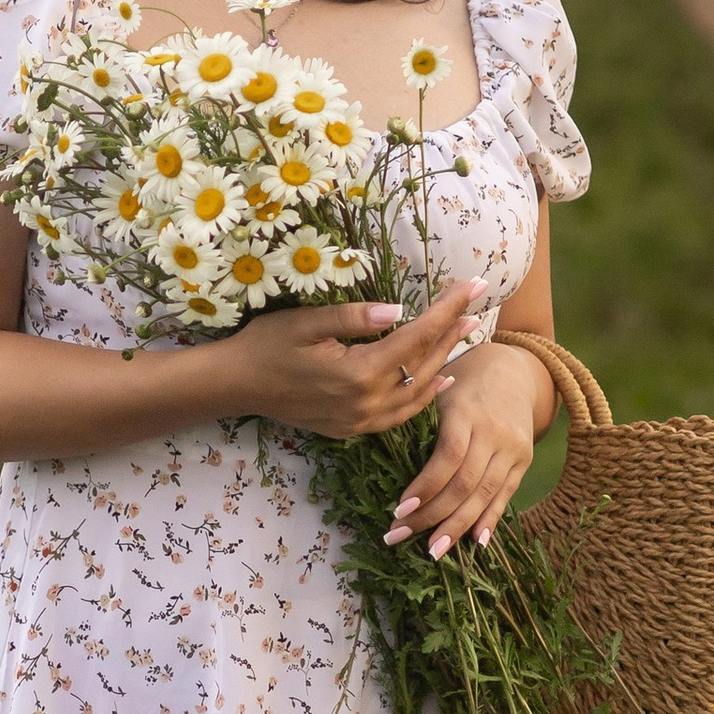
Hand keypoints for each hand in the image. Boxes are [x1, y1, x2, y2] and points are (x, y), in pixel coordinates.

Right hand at [221, 280, 489, 443]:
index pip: (416, 336)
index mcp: (358, 373)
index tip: (471, 285)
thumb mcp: (306, 322)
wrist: (236, 386)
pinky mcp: (353, 428)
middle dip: (452, 331)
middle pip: (424, 364)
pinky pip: (401, 415)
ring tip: (466, 334)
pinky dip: (425, 395)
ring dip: (445, 361)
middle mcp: (366, 403)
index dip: (447, 310)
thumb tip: (400, 310)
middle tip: (476, 303)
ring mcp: (361, 421)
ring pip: (418, 392)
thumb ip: (354, 317)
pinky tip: (441, 379)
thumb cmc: (266, 345)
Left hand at [381, 337, 551, 555]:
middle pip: (464, 483)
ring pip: (484, 495)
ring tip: (432, 550)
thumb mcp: (439, 393)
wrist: (512, 371)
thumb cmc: (461, 384)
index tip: (398, 509)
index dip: (424, 487)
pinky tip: (474, 543)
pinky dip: (489, 520)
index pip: (448, 458)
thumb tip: (387, 466)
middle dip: (431, 515)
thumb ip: (420, 425)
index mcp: (467, 412)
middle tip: (399, 536)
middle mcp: (495, 433)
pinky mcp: (523, 461)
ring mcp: (513, 449)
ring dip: (456, 527)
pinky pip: (505, 496)